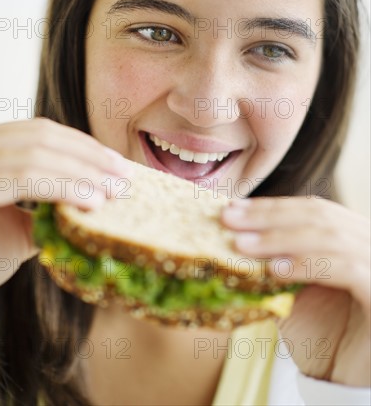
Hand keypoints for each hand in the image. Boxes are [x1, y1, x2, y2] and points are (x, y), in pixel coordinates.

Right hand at [0, 118, 133, 289]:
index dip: (83, 145)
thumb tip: (95, 197)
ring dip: (84, 171)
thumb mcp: (19, 227)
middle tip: (125, 176)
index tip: (116, 163)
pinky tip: (93, 203)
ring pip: (36, 153)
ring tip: (115, 192)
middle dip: (89, 155)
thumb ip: (50, 208)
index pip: (40, 132)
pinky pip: (25, 177)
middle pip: (42, 136)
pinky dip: (65, 186)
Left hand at [221, 197, 370, 385]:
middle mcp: (370, 242)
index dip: (272, 206)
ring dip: (279, 239)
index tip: (233, 208)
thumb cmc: (326, 333)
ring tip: (241, 245)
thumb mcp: (298, 287)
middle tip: (228, 218)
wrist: (353, 379)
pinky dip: (308, 264)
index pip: (312, 209)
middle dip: (269, 216)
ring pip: (329, 237)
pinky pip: (346, 268)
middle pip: (319, 216)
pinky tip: (276, 270)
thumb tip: (236, 233)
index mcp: (354, 235)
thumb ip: (279, 260)